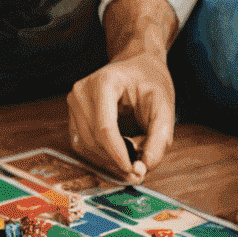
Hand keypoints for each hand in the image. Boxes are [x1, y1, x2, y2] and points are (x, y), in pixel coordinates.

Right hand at [67, 51, 174, 179]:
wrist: (136, 65)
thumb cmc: (150, 82)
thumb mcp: (165, 106)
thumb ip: (160, 138)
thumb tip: (145, 167)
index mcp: (104, 83)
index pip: (105, 128)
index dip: (118, 154)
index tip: (135, 171)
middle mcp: (81, 91)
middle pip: (94, 140)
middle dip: (117, 158)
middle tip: (140, 167)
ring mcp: (73, 102)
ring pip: (86, 146)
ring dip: (109, 158)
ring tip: (132, 154)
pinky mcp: (73, 114)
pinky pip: (81, 144)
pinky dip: (100, 155)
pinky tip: (118, 152)